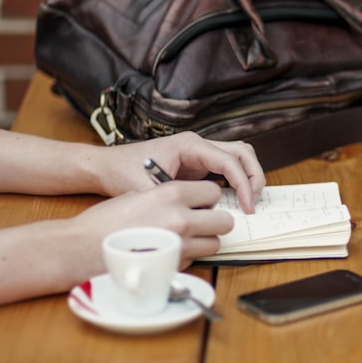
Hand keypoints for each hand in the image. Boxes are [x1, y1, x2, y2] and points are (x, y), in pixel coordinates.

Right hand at [72, 180, 232, 268]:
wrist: (82, 248)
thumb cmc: (105, 221)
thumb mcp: (138, 194)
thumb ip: (167, 197)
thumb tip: (188, 202)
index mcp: (171, 193)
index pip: (214, 191)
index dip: (208, 198)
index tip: (202, 202)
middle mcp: (181, 218)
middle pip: (224, 221)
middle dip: (215, 221)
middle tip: (202, 221)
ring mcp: (180, 245)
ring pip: (215, 244)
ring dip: (205, 241)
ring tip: (186, 238)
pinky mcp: (174, 267)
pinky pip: (196, 260)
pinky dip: (188, 256)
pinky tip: (169, 251)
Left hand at [96, 132, 264, 213]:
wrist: (107, 165)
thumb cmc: (123, 172)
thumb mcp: (148, 191)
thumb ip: (175, 202)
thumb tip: (200, 218)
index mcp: (189, 145)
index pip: (229, 160)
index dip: (243, 184)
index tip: (247, 206)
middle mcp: (198, 144)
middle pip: (242, 152)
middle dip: (254, 177)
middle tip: (254, 203)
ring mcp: (199, 152)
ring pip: (238, 156)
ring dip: (249, 177)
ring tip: (249, 201)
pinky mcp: (198, 163)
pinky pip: (227, 167)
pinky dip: (237, 181)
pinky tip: (234, 201)